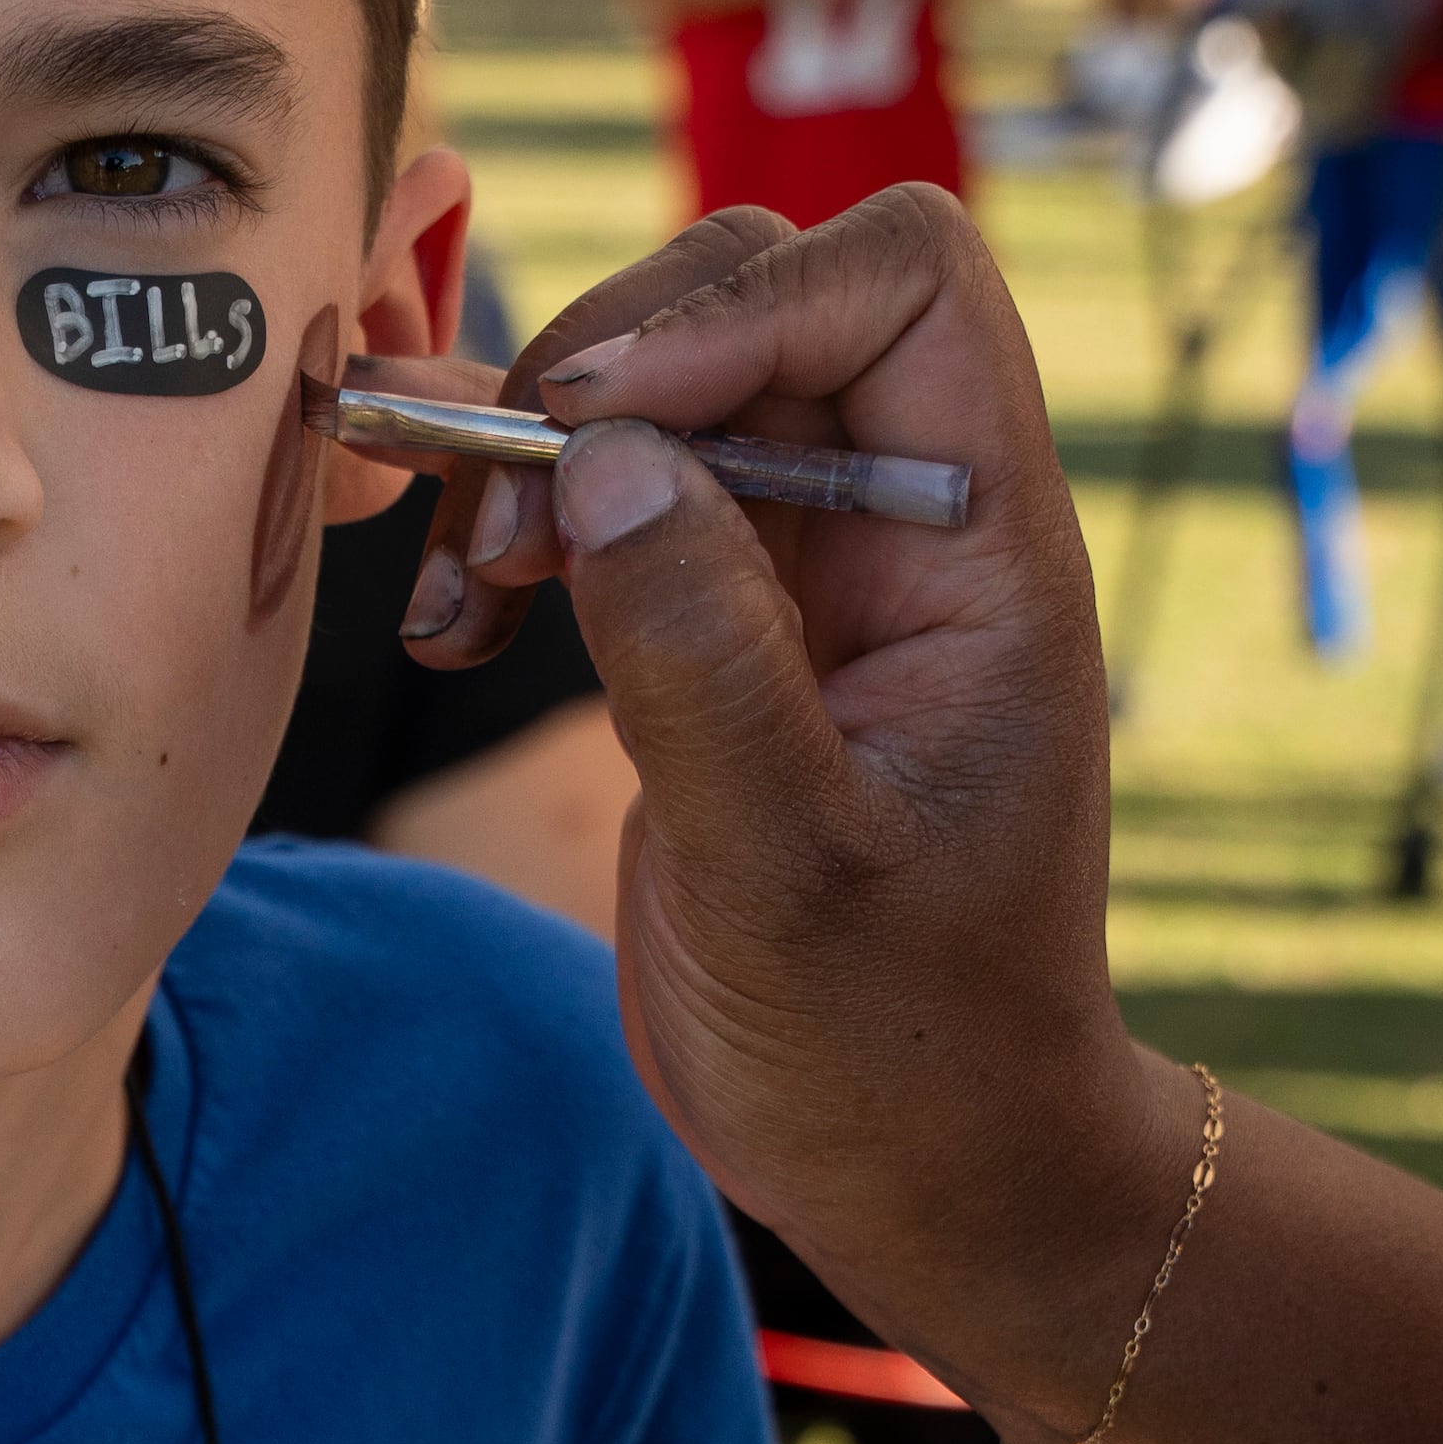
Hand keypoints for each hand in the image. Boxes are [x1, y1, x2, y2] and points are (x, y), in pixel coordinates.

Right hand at [425, 192, 1184, 1438]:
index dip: (744, 299)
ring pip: (661, 398)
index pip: (903, 280)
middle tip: (501, 524)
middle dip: (604, 373)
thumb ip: (702, 656)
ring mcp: (808, 571)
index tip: (598, 417)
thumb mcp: (790, 867)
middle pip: (759, 300)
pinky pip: (612, 506)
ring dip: (534, 457)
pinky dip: (517, 533)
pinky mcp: (722, 630)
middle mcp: (904, 524)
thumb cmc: (897, 1042)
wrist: (915, 1162)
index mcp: (984, 545)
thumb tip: (597, 461)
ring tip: (461, 597)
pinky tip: (458, 630)